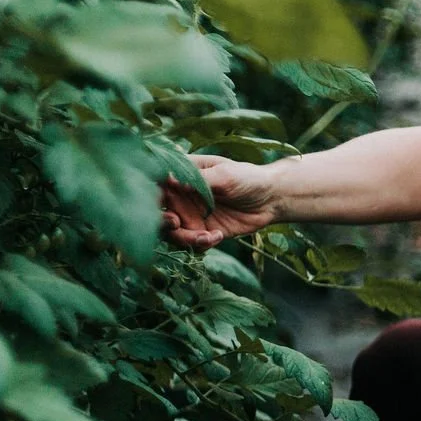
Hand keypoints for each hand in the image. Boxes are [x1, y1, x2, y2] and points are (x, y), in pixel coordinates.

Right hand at [159, 155, 278, 249]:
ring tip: (207, 236)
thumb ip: (197, 179)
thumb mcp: (224, 175)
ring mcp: (191, 215)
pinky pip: (192, 244)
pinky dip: (200, 245)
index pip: (154, 184)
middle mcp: (181, 196)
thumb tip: (168, 177)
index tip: (157, 204)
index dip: (148, 195)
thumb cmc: (248, 178)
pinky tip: (217, 237)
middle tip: (176, 223)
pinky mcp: (203, 232)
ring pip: (172, 233)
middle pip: (157, 213)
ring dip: (185, 238)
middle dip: (162, 222)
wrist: (272, 199)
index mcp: (181, 175)